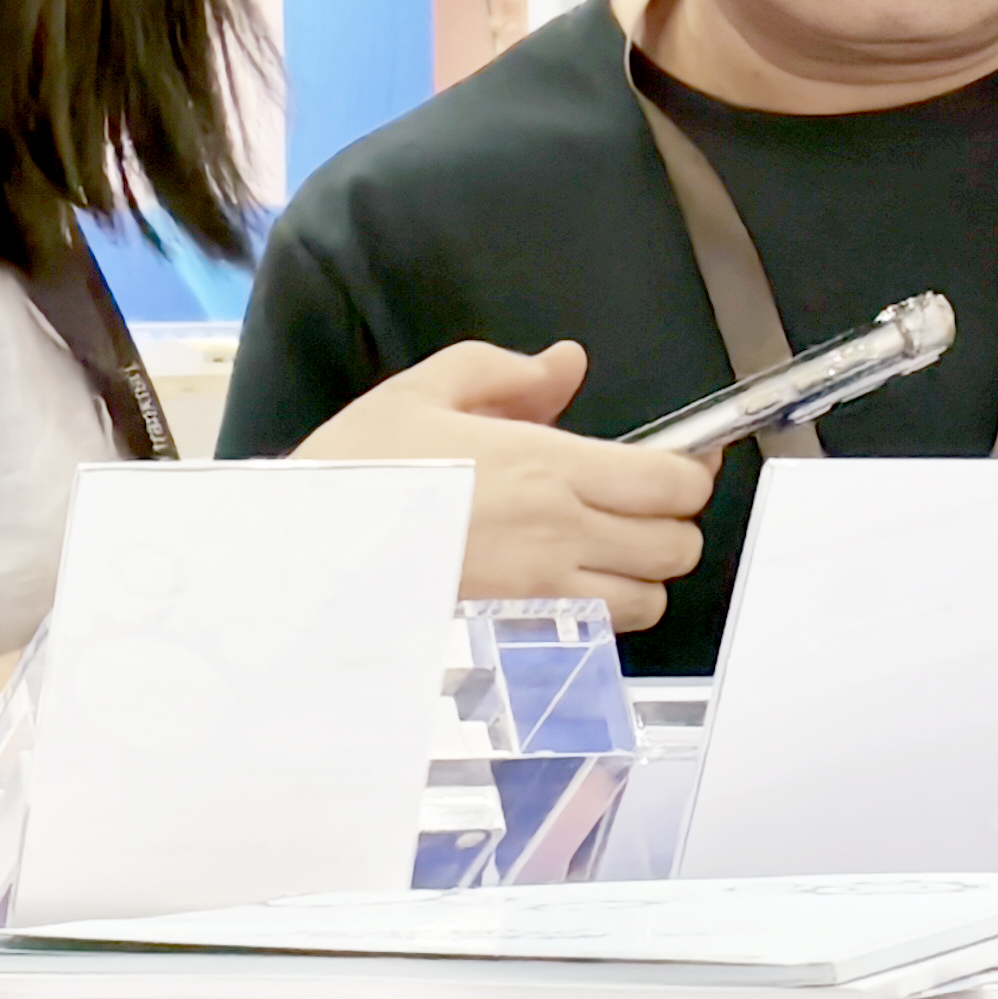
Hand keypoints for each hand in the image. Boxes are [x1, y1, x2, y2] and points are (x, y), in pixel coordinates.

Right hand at [292, 340, 713, 633]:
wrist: (307, 554)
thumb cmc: (361, 473)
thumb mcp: (425, 391)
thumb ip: (508, 373)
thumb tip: (566, 364)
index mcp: (547, 465)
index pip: (672, 482)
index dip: (690, 473)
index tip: (678, 463)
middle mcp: (559, 533)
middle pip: (677, 545)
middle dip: (672, 524)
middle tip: (639, 505)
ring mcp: (543, 593)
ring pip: (649, 598)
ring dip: (643, 574)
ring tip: (607, 549)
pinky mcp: (521, 634)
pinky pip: (601, 633)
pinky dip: (607, 614)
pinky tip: (571, 585)